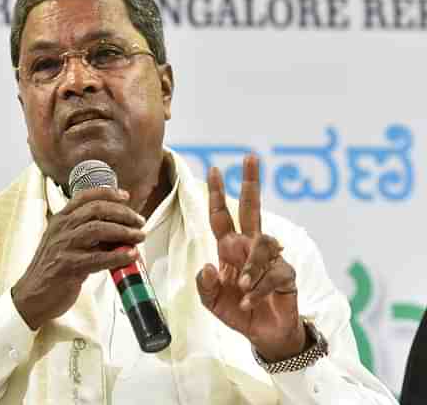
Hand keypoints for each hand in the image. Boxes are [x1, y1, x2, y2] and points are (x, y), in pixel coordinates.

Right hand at [12, 187, 144, 329]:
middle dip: (123, 213)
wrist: (32, 295)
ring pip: (99, 229)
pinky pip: (99, 258)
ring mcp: (64, 246)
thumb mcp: (66, 244)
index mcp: (60, 220)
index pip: (85, 197)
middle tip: (139, 221)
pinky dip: (118, 256)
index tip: (125, 196)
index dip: (107, 193)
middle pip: (96, 210)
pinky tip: (130, 256)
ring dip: (124, 232)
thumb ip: (88, 235)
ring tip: (139, 236)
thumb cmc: (52, 269)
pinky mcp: (68, 266)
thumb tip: (120, 232)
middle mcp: (61, 229)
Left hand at [196, 155, 306, 361]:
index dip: (218, 195)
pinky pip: (274, 273)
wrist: (262, 335)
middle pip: (253, 208)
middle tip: (249, 157)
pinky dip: (259, 289)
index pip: (222, 216)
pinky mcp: (286, 274)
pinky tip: (251, 301)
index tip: (215, 169)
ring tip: (241, 287)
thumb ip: (205, 285)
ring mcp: (270, 259)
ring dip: (251, 267)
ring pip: (263, 244)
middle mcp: (250, 248)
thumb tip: (207, 265)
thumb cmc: (237, 311)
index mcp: (229, 249)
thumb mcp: (212, 301)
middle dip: (251, 182)